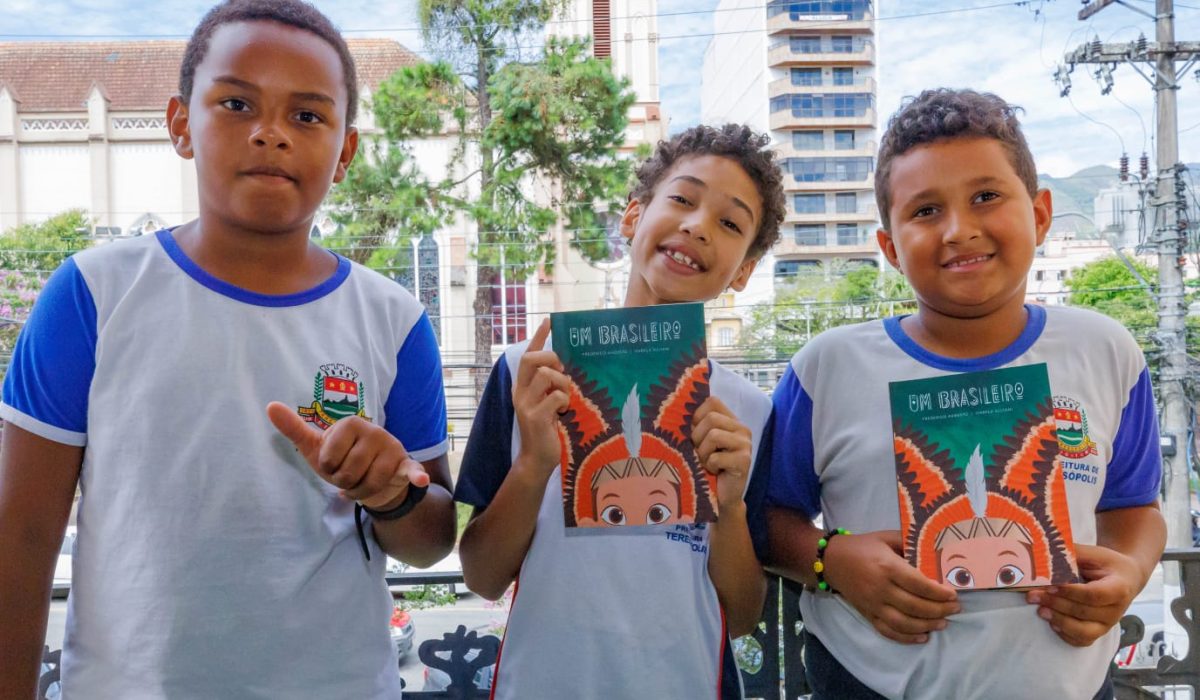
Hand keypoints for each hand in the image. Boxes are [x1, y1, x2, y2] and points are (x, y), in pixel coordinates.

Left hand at [266, 402, 428, 509]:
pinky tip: (419, 478)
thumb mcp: (316, 447)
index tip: (334, 463)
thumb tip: (269, 406)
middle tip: (350, 475)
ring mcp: (391, 446)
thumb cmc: (341, 459)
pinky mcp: (404, 463)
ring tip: (362, 482)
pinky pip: (409, 470)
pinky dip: (414, 475)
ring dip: (361, 492)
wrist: (373, 476)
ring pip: (368, 483)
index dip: (329, 470)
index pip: (329, 460)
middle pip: (349, 473)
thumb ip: (294, 428)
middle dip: (345, 483)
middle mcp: (374, 431)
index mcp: (351, 423)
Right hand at [512, 318, 569, 478]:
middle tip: (563, 371)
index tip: (549, 321)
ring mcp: (525, 405)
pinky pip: (556, 396)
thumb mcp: (548, 403)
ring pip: (545, 375)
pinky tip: (563, 413)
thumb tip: (566, 368)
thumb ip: (551, 386)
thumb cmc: (548, 430)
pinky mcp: (536, 417)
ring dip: (562, 382)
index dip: (538, 337)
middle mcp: (520, 392)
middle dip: (550, 358)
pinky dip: (565, 401)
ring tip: (566, 397)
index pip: (527, 355)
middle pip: (530, 359)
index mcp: (523, 387)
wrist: (537, 460)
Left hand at [692, 397, 751, 511]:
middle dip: (697, 437)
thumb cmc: (708, 467)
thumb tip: (676, 412)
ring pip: (713, 436)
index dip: (697, 416)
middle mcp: (742, 429)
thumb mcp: (701, 442)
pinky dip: (709, 466)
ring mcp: (745, 444)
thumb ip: (697, 426)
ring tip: (708, 463)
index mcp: (732, 421)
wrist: (722, 496)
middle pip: (711, 419)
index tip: (695, 433)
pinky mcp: (744, 461)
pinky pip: (715, 457)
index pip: (712, 402)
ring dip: (703, 453)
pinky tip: (715, 472)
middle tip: (701, 453)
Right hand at [824, 530, 959, 643]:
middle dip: (939, 610)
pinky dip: (906, 638)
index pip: (918, 584)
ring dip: (927, 625)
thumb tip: (934, 550)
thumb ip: (909, 542)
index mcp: (887, 567)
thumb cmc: (862, 546)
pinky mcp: (867, 614)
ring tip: (943, 623)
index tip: (954, 594)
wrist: (831, 560)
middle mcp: (880, 588)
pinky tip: (922, 636)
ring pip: (904, 623)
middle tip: (955, 609)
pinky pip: (888, 631)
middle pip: (915, 606)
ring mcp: (873, 604)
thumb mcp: (886, 538)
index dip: (939, 592)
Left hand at [1025, 543, 1145, 646]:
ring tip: (1040, 610)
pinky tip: (1052, 623)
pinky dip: (1066, 635)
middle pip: (1085, 612)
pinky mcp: (1100, 632)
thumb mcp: (1093, 554)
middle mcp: (1116, 610)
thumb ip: (1070, 555)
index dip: (1070, 592)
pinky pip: (1082, 641)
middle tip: (1033, 596)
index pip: (1094, 595)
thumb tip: (1041, 554)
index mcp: (1119, 588)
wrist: (1126, 578)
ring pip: (1084, 631)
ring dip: (1059, 621)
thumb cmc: (1106, 564)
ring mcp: (1108, 624)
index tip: (1050, 586)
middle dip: (1056, 604)